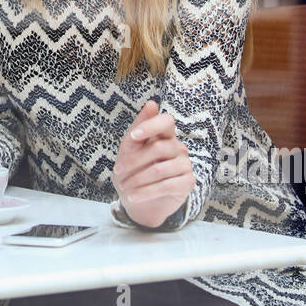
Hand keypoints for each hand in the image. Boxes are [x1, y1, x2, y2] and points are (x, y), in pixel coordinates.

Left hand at [113, 100, 195, 227]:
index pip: (167, 121)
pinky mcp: (187, 182)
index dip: (151, 126)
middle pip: (157, 148)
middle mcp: (178, 147)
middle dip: (133, 161)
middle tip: (117, 171)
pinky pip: (166, 186)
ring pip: (160, 170)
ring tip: (123, 188)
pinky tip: (133, 196)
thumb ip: (138, 128)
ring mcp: (185, 165)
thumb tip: (151, 103)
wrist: (140, 202)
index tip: (133, 135)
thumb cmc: (134, 171)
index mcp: (165, 135)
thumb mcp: (129, 150)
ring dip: (137, 180)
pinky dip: (145, 192)